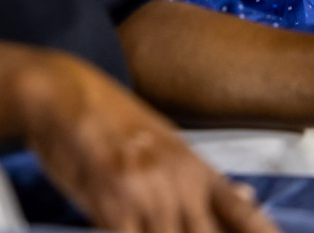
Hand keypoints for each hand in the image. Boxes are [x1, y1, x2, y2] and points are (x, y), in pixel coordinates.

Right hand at [16, 53, 279, 232]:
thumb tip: (247, 196)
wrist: (66, 94)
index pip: (243, 215)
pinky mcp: (109, 205)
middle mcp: (177, 183)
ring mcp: (144, 194)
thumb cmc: (113, 119)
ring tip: (155, 230)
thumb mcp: (168, 141)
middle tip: (193, 232)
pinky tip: (125, 231)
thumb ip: (203, 177)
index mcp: (195, 168)